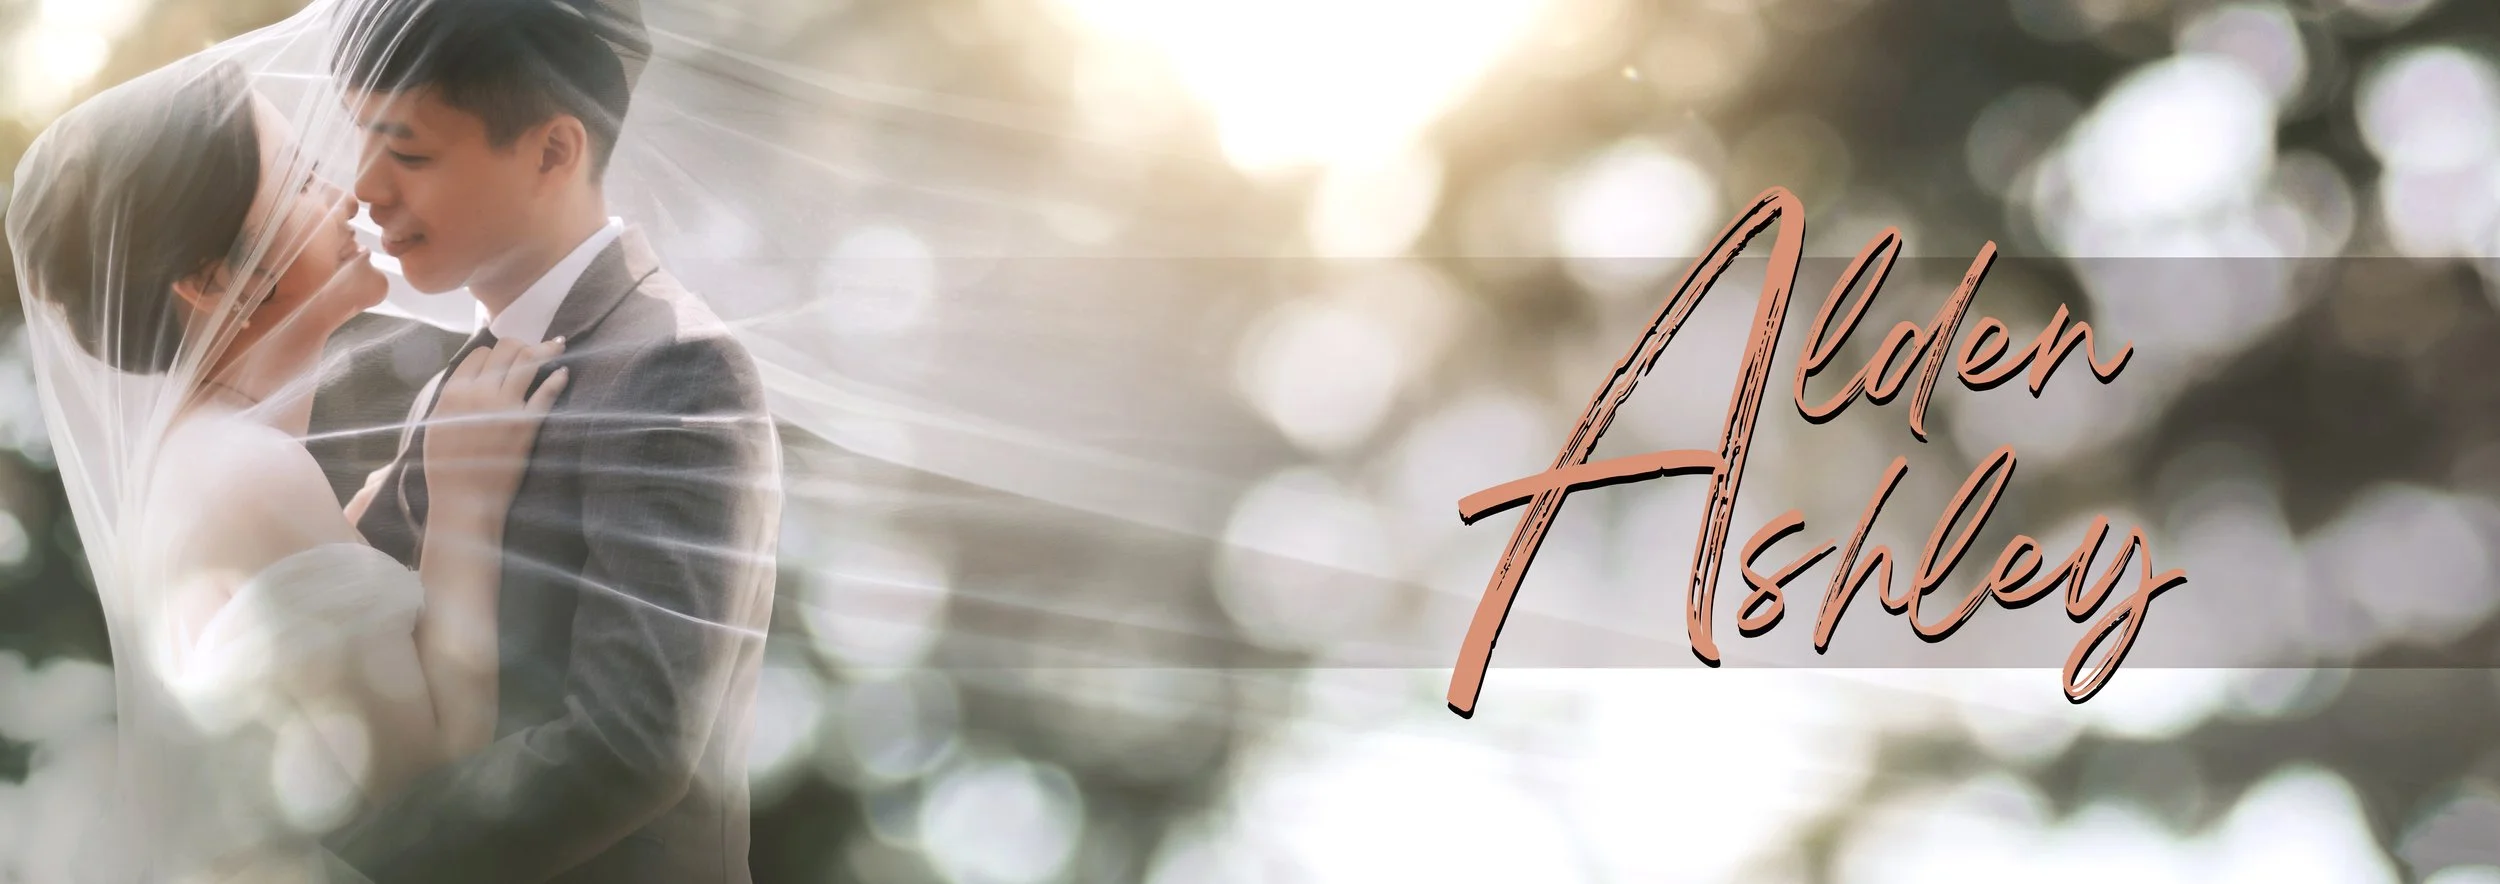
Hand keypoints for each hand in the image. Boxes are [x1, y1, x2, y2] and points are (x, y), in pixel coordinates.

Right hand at [424, 338, 568, 513]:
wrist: (465, 498)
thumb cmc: (446, 467)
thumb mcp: (437, 424)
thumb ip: (452, 398)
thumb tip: (468, 379)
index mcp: (455, 392)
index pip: (479, 354)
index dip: (491, 353)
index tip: (501, 358)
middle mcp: (481, 393)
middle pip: (506, 349)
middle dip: (519, 343)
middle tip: (530, 347)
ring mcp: (507, 407)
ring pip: (528, 361)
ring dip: (546, 348)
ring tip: (558, 344)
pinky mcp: (528, 425)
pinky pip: (547, 393)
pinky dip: (558, 379)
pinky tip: (564, 373)